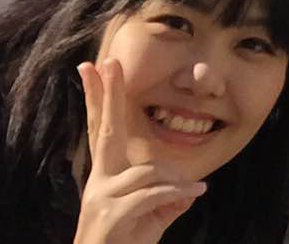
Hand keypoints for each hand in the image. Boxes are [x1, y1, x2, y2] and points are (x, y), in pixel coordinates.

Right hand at [72, 60, 206, 243]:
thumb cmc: (127, 243)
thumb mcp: (154, 216)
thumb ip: (170, 197)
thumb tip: (193, 189)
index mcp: (108, 175)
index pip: (102, 130)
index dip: (99, 100)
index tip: (93, 68)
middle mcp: (99, 181)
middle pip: (106, 130)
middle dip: (109, 95)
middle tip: (110, 62)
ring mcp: (102, 197)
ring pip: (148, 171)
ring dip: (174, 183)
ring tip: (191, 193)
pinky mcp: (111, 214)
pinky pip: (152, 192)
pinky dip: (177, 192)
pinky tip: (195, 192)